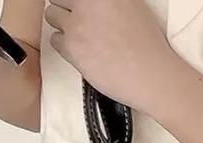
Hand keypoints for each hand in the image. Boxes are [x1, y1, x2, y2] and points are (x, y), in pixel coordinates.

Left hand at [45, 0, 177, 111]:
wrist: (151, 75)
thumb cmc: (146, 44)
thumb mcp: (131, 4)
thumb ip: (106, 0)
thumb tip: (92, 3)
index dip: (76, 3)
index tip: (80, 10)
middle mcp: (87, 1)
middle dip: (67, 9)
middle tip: (82, 23)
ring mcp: (77, 22)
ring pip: (51, 15)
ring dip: (63, 25)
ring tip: (82, 38)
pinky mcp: (72, 46)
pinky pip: (54, 40)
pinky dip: (65, 46)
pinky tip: (83, 52)